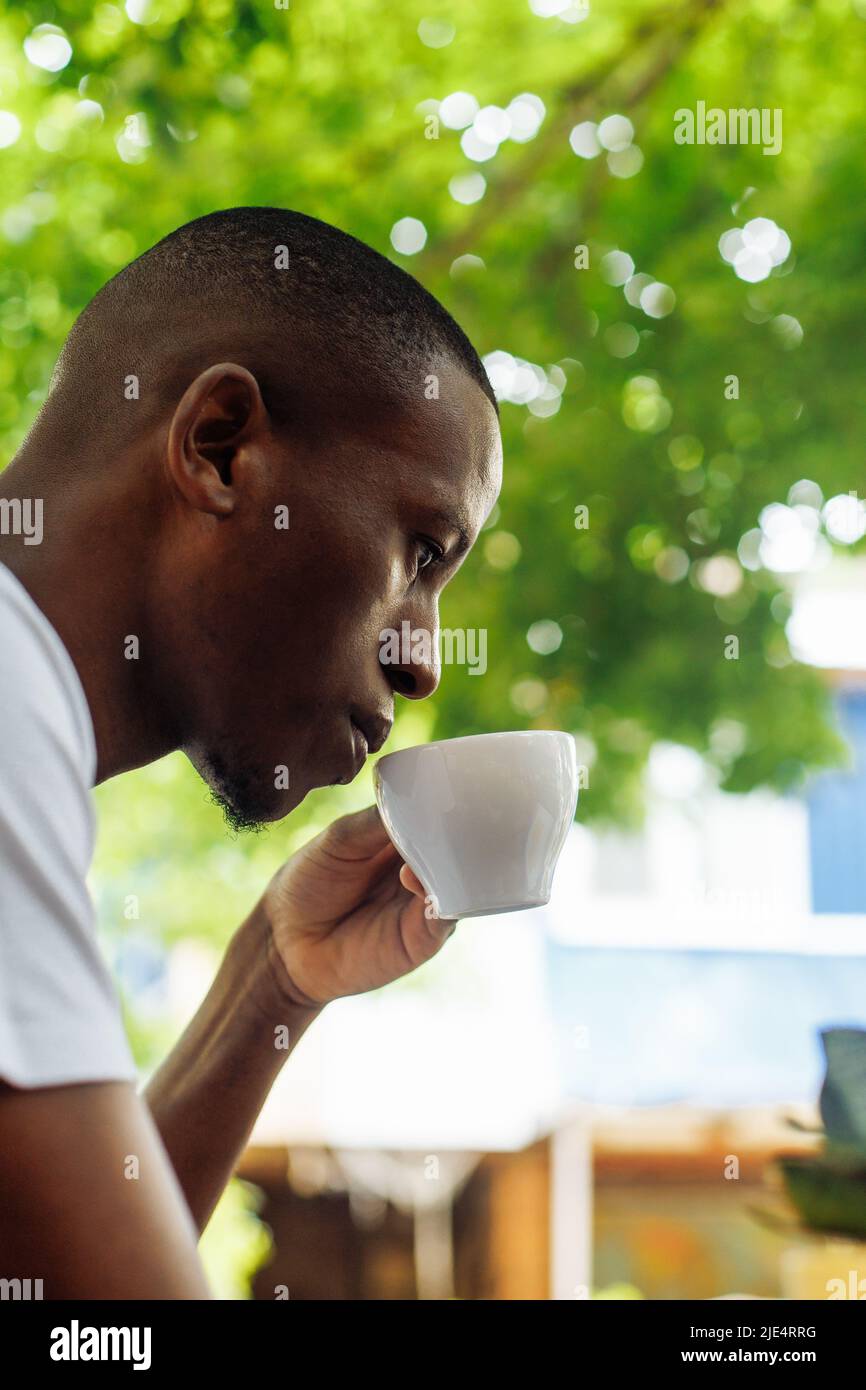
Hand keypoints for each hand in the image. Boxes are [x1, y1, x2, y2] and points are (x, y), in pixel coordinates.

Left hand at [258, 805, 456, 1009]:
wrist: (286, 941)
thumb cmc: (309, 883)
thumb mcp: (340, 839)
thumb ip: (377, 822)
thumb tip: (417, 802)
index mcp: (405, 840)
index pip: (440, 817)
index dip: (450, 804)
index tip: (458, 789)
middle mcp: (424, 869)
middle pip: (458, 850)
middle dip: (462, 835)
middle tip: (460, 819)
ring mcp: (426, 903)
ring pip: (462, 883)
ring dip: (456, 867)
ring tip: (438, 853)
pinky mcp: (423, 938)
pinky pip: (448, 918)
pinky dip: (445, 902)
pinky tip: (421, 886)